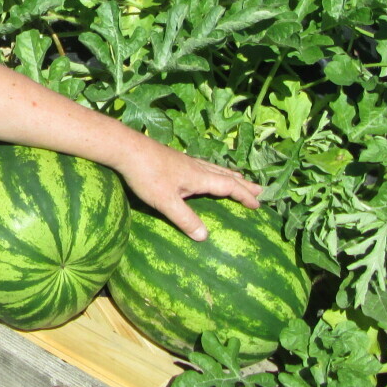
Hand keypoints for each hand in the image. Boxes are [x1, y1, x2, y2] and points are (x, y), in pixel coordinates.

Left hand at [113, 137, 261, 239]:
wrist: (126, 149)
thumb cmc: (146, 174)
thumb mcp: (165, 201)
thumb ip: (185, 219)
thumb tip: (205, 238)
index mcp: (199, 177)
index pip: (228, 187)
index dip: (244, 196)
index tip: (258, 204)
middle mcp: (196, 167)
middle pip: (226, 175)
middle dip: (243, 184)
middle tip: (260, 190)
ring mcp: (185, 161)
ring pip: (214, 168)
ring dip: (230, 175)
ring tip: (239, 178)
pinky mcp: (174, 159)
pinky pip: (202, 165)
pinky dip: (213, 170)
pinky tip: (205, 172)